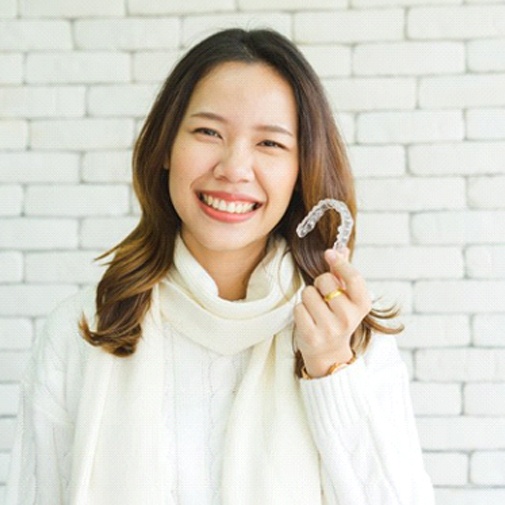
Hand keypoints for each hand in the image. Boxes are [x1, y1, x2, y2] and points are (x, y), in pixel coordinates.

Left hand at [294, 248, 371, 377]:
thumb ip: (343, 273)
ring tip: (316, 310)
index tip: (329, 253)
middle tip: (324, 297)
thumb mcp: (347, 299)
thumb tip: (341, 248)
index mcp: (361, 306)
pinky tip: (308, 319)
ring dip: (308, 298)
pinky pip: (298, 308)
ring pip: (308, 293)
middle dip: (319, 284)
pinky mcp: (311, 336)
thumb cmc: (337, 319)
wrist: (329, 354)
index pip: (354, 278)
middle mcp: (348, 318)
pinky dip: (300, 310)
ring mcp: (329, 328)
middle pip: (325, 281)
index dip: (340, 263)